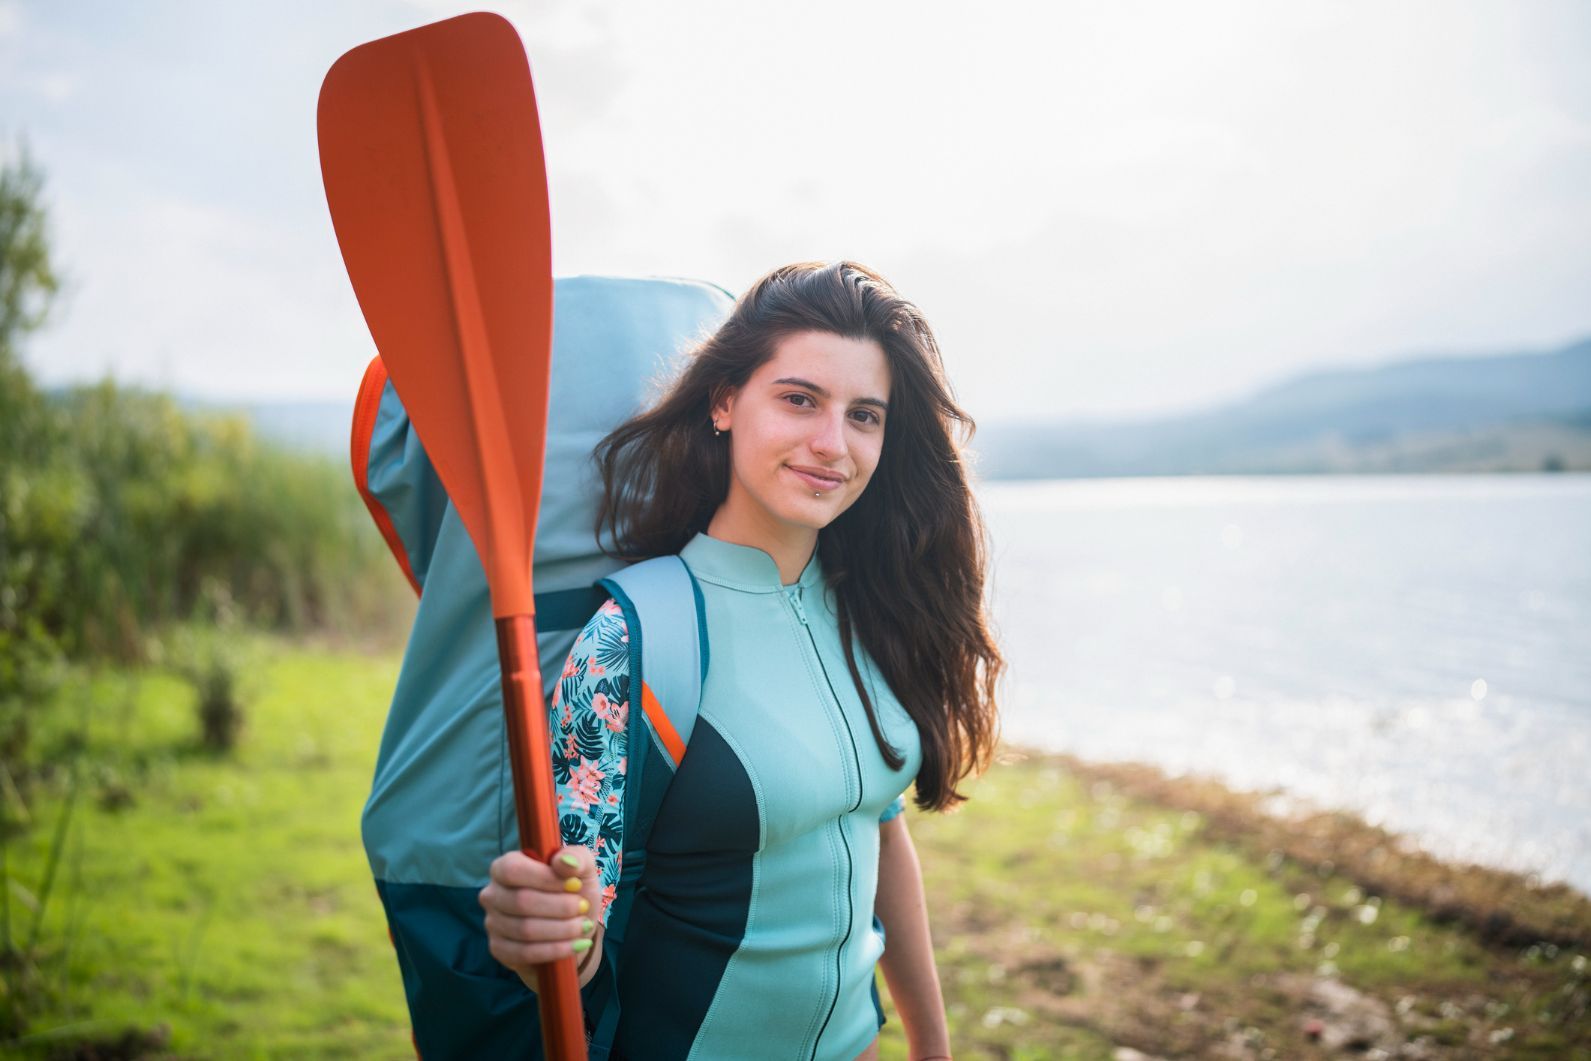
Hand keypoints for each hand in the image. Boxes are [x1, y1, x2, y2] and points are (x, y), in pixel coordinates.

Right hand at [479, 844, 601, 986]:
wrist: (574, 928)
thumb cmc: (574, 892)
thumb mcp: (582, 869)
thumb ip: (576, 858)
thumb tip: (565, 861)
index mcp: (505, 866)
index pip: (513, 870)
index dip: (545, 878)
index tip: (575, 884)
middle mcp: (492, 894)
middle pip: (521, 901)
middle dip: (560, 906)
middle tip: (583, 908)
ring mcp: (492, 923)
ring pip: (524, 930)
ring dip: (561, 929)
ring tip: (583, 925)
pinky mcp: (499, 949)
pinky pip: (524, 953)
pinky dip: (555, 950)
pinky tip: (575, 944)